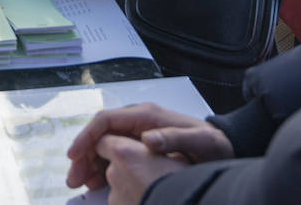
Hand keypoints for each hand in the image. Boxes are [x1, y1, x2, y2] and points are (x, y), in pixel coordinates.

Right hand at [66, 105, 233, 190]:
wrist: (226, 146)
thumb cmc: (213, 144)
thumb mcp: (199, 141)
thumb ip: (174, 139)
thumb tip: (147, 138)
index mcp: (146, 115)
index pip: (106, 120)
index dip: (87, 136)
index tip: (74, 155)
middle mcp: (138, 120)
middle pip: (100, 134)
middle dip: (83, 155)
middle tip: (74, 179)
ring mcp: (138, 132)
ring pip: (104, 145)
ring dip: (90, 163)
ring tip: (82, 184)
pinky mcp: (141, 145)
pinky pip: (115, 153)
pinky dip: (103, 167)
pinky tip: (97, 183)